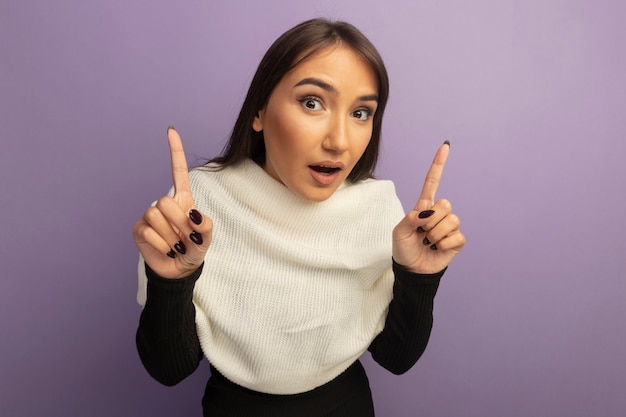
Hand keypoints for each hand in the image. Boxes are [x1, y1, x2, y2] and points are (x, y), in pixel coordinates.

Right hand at [132, 126, 212, 278]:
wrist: (179, 270)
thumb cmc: (194, 248)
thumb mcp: (207, 238)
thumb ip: (206, 226)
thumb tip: (193, 215)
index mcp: (182, 200)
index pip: (177, 171)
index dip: (175, 151)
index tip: (170, 130)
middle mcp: (164, 204)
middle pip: (165, 201)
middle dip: (177, 222)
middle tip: (185, 238)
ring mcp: (149, 216)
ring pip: (155, 216)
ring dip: (170, 236)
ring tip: (176, 245)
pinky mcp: (139, 229)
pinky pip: (148, 232)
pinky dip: (162, 245)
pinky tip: (167, 250)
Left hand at [392, 141, 464, 273]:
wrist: (412, 270)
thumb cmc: (403, 249)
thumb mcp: (399, 232)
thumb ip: (410, 219)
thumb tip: (428, 212)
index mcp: (423, 206)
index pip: (432, 182)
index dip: (438, 164)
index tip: (445, 146)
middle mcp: (439, 213)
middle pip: (445, 203)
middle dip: (431, 220)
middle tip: (423, 233)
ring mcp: (449, 227)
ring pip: (451, 220)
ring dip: (436, 235)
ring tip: (428, 243)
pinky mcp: (457, 240)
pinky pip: (456, 236)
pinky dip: (444, 245)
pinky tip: (437, 249)